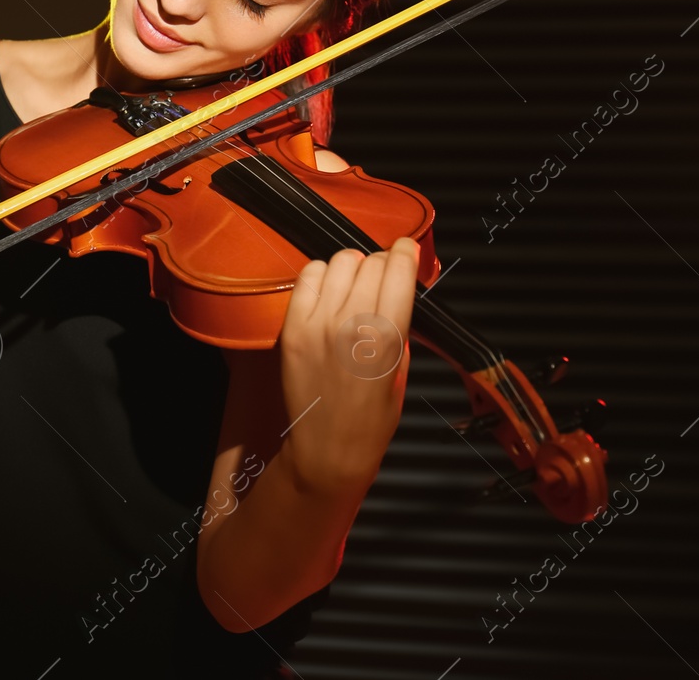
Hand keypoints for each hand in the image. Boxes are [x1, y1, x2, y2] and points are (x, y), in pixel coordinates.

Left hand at [275, 237, 418, 495]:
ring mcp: (318, 323)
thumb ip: (401, 323)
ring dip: (352, 268)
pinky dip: (321, 275)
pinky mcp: (292, 327)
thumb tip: (400, 283)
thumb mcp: (402, 369)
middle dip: (380, 265)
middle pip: (370, 261)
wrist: (328, 450)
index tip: (406, 249)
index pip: (398, 268)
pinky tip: (328, 292)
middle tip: (380, 280)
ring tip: (353, 287)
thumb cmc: (372, 418)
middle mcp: (352, 322)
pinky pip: (308, 276)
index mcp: (387, 335)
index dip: (405, 252)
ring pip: (339, 262)